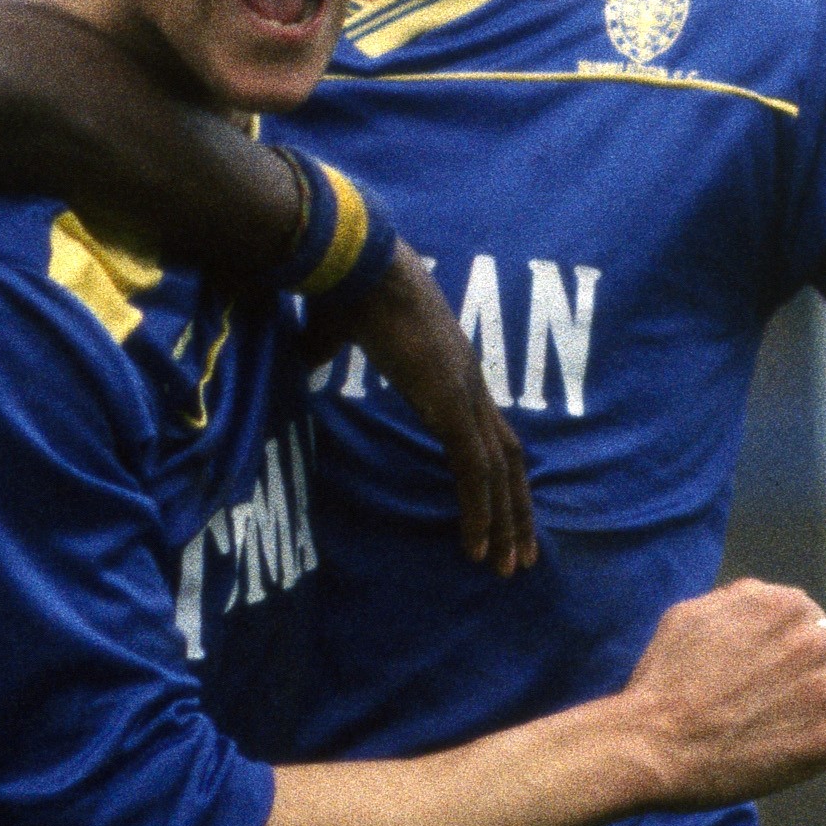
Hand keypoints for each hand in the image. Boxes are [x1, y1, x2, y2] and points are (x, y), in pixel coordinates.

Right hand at [322, 243, 535, 574]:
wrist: (355, 259)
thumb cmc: (341, 288)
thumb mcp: (331, 331)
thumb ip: (326, 352)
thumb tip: (305, 360)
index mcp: (448, 366)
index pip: (487, 430)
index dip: (496, 473)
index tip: (498, 510)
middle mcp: (467, 382)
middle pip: (509, 457)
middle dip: (516, 509)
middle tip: (519, 556)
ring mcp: (462, 392)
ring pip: (500, 472)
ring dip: (506, 521)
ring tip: (507, 566)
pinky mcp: (448, 403)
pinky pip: (473, 469)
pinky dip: (480, 511)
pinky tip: (478, 547)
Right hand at [617, 580, 825, 809]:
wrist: (651, 743)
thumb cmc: (661, 682)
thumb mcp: (690, 615)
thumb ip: (738, 601)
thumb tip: (763, 601)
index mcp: (780, 605)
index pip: (816, 618)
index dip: (798, 645)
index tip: (778, 670)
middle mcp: (810, 641)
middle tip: (802, 696)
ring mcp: (824, 690)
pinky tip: (821, 746)